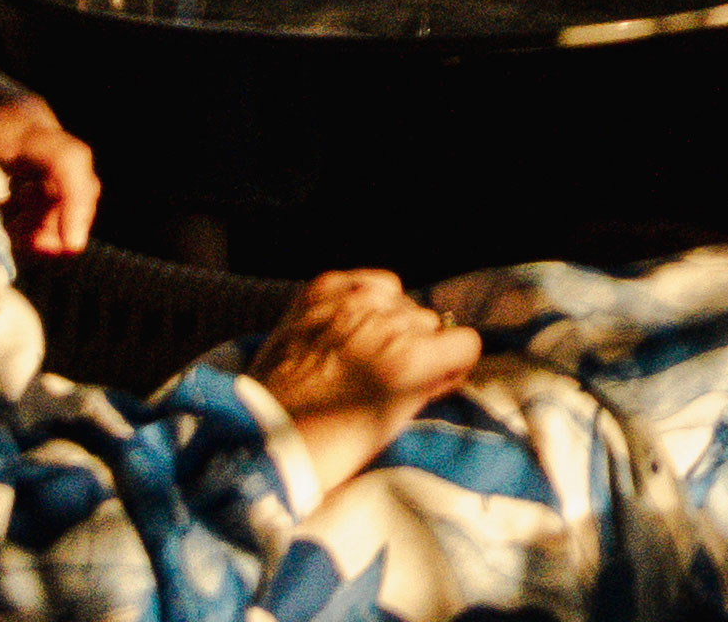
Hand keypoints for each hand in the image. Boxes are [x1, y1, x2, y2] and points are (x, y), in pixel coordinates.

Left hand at [0, 79, 102, 256]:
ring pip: (63, 180)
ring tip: (20, 241)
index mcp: (9, 124)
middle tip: (36, 253)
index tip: (68, 247)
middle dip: (62, 221)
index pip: (65, 160)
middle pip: (72, 174)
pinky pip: (48, 177)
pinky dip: (39, 207)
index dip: (76, 205)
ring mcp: (31, 131)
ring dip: (50, 218)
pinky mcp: (24, 143)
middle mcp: (32, 123)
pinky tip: (15, 224)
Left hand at [240, 266, 486, 436]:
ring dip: (390, 320)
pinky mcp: (320, 292)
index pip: (465, 342)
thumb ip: (426, 385)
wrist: (262, 439)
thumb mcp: (394, 422)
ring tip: (365, 347)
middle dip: (418, 345)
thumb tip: (446, 368)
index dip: (451, 365)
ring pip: (399, 297)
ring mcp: (349, 302)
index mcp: (410, 360)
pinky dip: (361, 298)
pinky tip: (348, 322)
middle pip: (429, 321)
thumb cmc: (332, 446)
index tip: (436, 379)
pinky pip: (363, 280)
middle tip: (392, 371)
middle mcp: (385, 322)